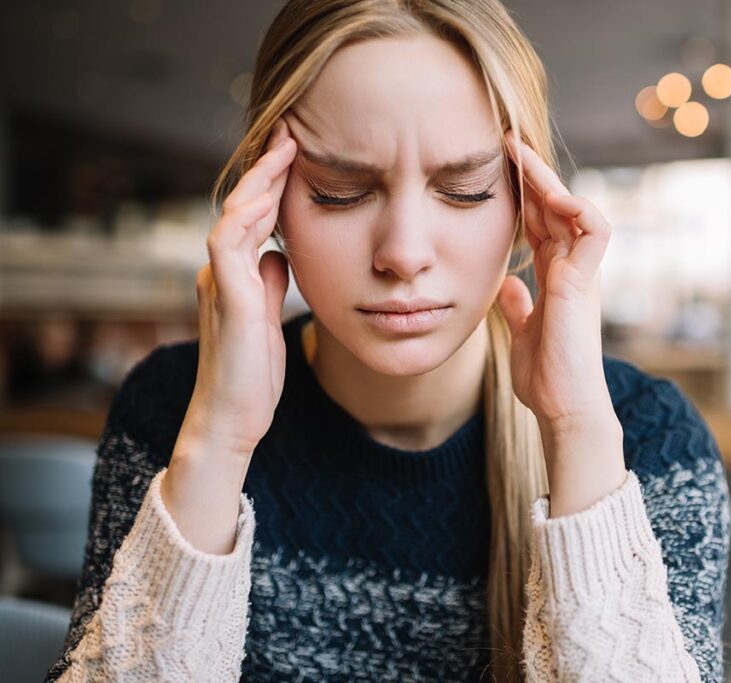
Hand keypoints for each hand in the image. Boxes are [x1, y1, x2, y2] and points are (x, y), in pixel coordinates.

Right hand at [183, 118, 295, 456]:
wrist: (232, 418)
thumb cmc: (252, 375)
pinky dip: (244, 218)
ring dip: (258, 182)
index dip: (272, 184)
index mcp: (234, 275)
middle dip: (266, 169)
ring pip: (233, 216)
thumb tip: (278, 255)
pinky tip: (265, 197)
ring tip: (283, 150)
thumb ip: (269, 284)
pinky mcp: (226, 299)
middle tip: (289, 132)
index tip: (296, 153)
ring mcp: (219, 283)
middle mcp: (221, 272)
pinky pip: (227, 245)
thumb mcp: (268, 319)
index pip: (253, 217)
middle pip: (242, 206)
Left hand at [495, 131, 614, 429]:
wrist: (564, 407)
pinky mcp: (585, 283)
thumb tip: (507, 287)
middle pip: (555, 208)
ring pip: (574, 211)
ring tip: (522, 156)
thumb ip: (518, 307)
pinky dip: (579, 209)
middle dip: (533, 174)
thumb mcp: (523, 332)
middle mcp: (572, 269)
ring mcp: (582, 274)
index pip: (541, 223)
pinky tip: (553, 196)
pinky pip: (596, 232)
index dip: (524, 194)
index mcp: (557, 277)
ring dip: (550, 182)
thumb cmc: (547, 376)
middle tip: (506, 142)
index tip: (498, 168)